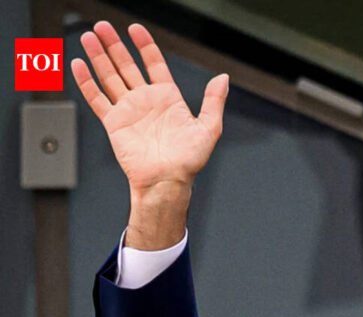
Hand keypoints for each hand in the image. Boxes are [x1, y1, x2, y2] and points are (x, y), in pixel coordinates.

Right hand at [72, 21, 228, 247]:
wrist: (167, 181)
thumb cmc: (189, 161)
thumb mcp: (209, 128)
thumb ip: (213, 101)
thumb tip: (223, 78)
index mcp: (168, 98)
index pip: (154, 64)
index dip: (145, 46)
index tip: (135, 29)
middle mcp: (146, 101)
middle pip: (127, 66)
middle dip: (115, 46)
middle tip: (103, 26)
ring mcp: (129, 110)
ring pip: (109, 77)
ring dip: (98, 57)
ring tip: (88, 37)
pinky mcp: (114, 123)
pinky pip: (97, 98)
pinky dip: (87, 82)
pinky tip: (78, 65)